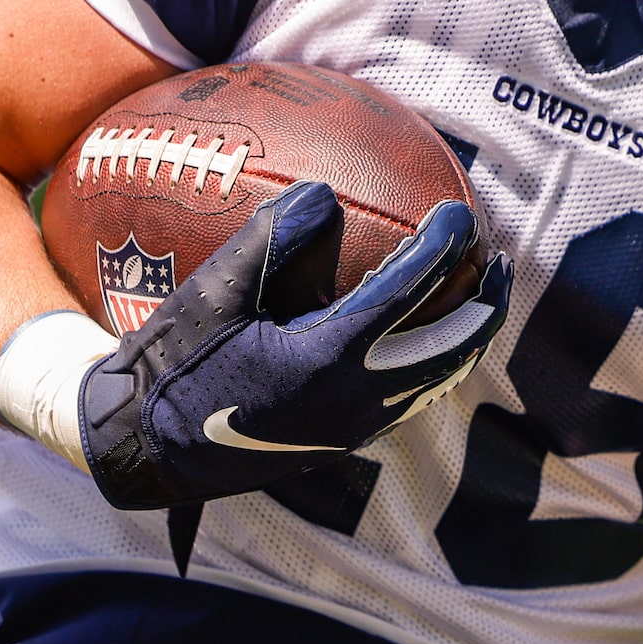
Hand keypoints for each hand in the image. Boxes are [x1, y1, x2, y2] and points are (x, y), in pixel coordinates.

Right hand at [77, 182, 508, 508]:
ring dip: (470, 336)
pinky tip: (429, 338)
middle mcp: (357, 400)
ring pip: (441, 380)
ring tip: (480, 296)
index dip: (443, 247)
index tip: (459, 213)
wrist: (146, 451)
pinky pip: (414, 398)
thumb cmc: (173, 365)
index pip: (411, 292)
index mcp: (328, 359)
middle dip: (486, 302)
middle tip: (496, 260)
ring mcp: (356, 428)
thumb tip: (325, 192)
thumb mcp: (211, 293)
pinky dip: (437, 363)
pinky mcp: (346, 442)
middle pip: (455, 347)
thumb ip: (269, 237)